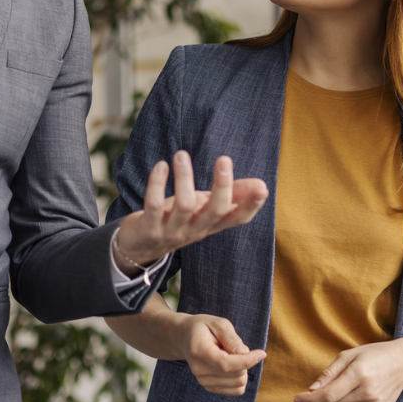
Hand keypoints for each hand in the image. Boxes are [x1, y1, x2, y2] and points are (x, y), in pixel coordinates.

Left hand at [113, 152, 267, 267]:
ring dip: (184, 178)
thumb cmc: (178, 219)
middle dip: (222, 186)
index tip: (262, 187)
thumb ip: (232, 196)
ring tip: (181, 155)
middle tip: (224, 159)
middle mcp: (196, 230)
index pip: (238, 219)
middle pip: (215, 212)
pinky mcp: (149, 229)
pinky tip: (161, 166)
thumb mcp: (205, 208)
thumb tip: (262, 185)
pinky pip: (154, 206)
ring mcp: (173, 232)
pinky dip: (157, 184)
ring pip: (185, 206)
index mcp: (212, 224)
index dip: (251, 206)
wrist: (140, 246)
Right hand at [180, 313, 265, 394]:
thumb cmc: (203, 328)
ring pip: (239, 384)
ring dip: (242, 369)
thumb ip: (231, 337)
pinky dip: (239, 377)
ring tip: (229, 355)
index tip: (262, 353)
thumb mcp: (218, 323)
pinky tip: (229, 364)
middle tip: (234, 347)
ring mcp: (203, 381)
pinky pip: (236, 390)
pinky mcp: (209, 387)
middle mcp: (199, 370)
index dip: (247, 360)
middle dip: (245, 361)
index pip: (226, 364)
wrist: (184, 338)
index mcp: (199, 351)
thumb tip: (245, 353)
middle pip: (236, 375)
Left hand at [293, 339, 402, 401]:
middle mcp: (368, 393)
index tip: (297, 398)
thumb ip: (330, 372)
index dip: (309, 398)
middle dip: (322, 399)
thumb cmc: (374, 355)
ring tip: (342, 391)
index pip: (328, 395)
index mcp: (359, 374)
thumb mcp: (349, 355)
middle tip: (328, 386)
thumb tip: (312, 388)